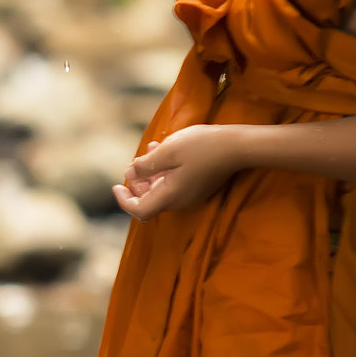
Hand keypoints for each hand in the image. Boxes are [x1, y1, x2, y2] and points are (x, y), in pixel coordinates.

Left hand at [113, 125, 238, 220]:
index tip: (116, 186)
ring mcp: (191, 194)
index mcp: (170, 196)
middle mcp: (180, 200)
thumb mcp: (168, 151)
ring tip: (150, 149)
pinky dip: (164, 170)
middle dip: (137, 182)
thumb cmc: (202, 147)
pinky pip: (174, 183)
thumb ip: (145, 165)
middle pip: (149, 200)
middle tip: (134, 163)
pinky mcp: (199, 186)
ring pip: (161, 189)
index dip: (124, 200)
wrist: (239, 146)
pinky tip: (164, 150)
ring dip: (150, 172)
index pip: (139, 210)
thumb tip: (130, 173)